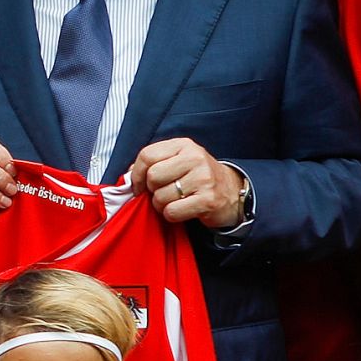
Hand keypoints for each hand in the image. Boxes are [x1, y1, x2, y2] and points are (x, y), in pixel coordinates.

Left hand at [130, 138, 244, 227]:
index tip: (138, 186)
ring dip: (161, 205)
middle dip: (151, 191)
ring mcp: (203, 178)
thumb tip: (128, 176)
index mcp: (183, 145)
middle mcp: (194, 158)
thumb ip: (153, 163)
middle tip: (161, 193)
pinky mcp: (208, 200)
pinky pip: (172, 211)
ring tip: (174, 201)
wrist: (231, 192)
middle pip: (152, 177)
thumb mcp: (177, 161)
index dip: (136, 174)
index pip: (147, 155)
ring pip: (161, 196)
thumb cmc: (197, 177)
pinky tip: (182, 210)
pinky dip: (171, 215)